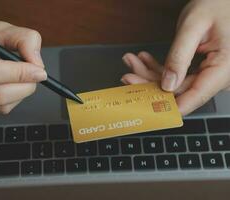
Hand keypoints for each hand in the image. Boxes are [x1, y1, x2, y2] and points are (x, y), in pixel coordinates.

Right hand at [0, 15, 46, 114]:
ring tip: (19, 78)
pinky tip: (6, 86)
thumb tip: (37, 65)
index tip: (39, 71)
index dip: (21, 74)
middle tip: (35, 76)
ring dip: (19, 95)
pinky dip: (9, 101)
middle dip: (25, 87)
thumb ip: (25, 40)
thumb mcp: (1, 28)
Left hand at [121, 0, 229, 114]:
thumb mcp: (193, 27)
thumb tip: (168, 84)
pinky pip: (178, 74)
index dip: (170, 107)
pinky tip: (145, 59)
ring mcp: (210, 73)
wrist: (223, 0)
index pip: (196, 96)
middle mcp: (219, 74)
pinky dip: (160, 67)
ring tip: (133, 61)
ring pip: (175, 83)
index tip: (148, 109)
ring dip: (151, 73)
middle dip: (150, 82)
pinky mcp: (202, 69)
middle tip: (129, 75)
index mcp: (225, 67)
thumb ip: (179, 56)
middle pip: (180, 90)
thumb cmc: (216, 5)